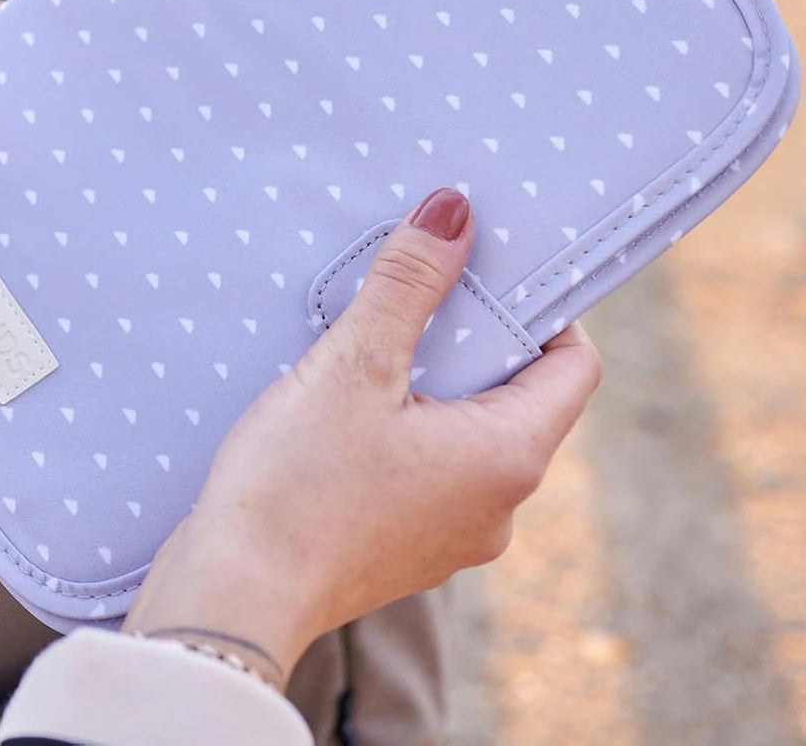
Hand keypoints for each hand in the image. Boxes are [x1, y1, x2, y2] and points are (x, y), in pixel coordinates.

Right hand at [123, 186, 601, 688]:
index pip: (574, 365)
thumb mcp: (354, 365)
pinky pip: (425, 467)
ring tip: (362, 347)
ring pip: (463, 430)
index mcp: (507, 458)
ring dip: (425, 382)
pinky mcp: (403, 547)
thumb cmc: (296, 484)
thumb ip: (408, 284)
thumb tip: (453, 211)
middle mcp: (497, 506)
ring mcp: (451, 534)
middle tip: (413, 292)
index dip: (542, 307)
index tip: (488, 268)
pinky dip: (398, 426)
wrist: (232, 594)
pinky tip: (337, 406)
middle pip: (514, 394)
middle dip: (467, 336)